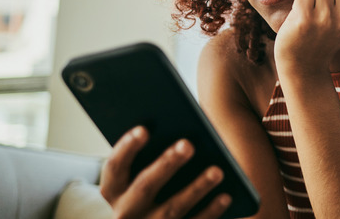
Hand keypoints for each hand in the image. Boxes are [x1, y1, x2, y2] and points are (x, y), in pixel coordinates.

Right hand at [99, 126, 230, 218]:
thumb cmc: (148, 186)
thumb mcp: (139, 176)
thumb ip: (150, 156)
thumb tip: (181, 135)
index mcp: (113, 191)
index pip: (114, 166)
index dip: (127, 147)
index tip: (144, 129)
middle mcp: (125, 212)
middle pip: (145, 186)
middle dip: (167, 164)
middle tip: (188, 144)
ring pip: (171, 209)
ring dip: (196, 189)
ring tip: (217, 171)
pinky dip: (210, 211)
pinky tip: (226, 196)